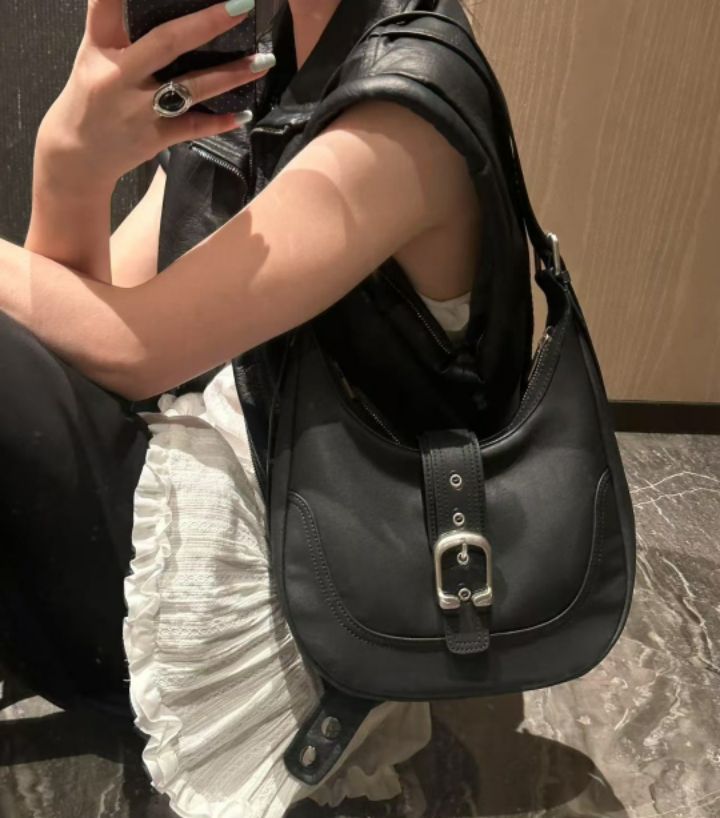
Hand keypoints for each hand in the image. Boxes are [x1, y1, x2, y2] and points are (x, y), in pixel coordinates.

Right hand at [35, 0, 272, 194]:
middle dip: (206, 24)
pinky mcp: (155, 139)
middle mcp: (120, 77)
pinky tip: (245, 113)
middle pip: (166, 44)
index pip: (109, 6)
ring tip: (263, 61)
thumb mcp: (93, 52)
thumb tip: (141, 1)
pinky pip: (193, 128)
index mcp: (102, 50)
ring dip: (230, 75)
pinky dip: (220, 122)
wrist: (78, 155)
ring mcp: (140, 111)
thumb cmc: (91, 93)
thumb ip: (113, 20)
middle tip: (242, 5)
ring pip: (191, 88)